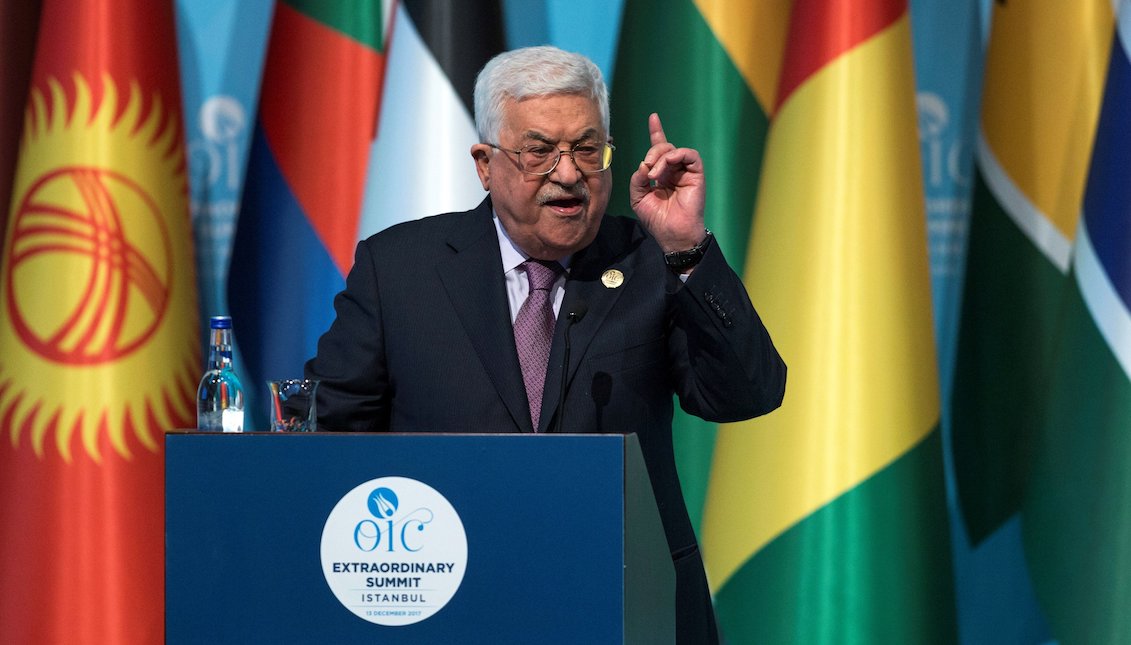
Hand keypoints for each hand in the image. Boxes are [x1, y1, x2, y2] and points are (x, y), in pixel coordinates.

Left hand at [628, 113, 706, 252]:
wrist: (673, 234)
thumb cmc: (657, 220)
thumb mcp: (639, 198)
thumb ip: (637, 179)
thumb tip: (644, 164)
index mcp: (662, 174)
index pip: (660, 149)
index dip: (657, 132)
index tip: (653, 117)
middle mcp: (674, 171)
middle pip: (663, 148)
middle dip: (652, 152)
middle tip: (646, 170)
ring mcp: (686, 172)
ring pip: (674, 150)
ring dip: (661, 157)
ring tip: (654, 174)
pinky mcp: (697, 175)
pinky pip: (690, 155)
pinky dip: (677, 155)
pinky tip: (667, 165)